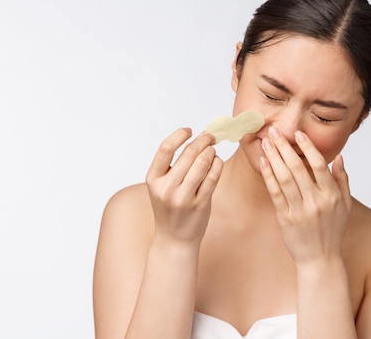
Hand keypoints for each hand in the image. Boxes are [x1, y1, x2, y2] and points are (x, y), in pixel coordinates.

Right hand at [145, 128, 222, 245]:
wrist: (174, 239)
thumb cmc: (170, 208)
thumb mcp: (162, 186)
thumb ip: (173, 166)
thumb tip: (196, 139)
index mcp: (153, 179)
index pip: (165, 148)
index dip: (179, 135)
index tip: (189, 130)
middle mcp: (166, 188)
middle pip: (188, 154)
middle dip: (202, 140)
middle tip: (210, 136)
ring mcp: (183, 197)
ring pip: (202, 163)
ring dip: (211, 152)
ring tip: (212, 151)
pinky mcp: (200, 204)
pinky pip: (213, 177)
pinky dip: (217, 164)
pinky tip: (217, 162)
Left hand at [259, 127, 351, 265]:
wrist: (319, 259)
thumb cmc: (332, 231)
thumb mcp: (345, 205)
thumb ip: (342, 180)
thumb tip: (340, 157)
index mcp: (331, 196)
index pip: (319, 165)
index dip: (308, 148)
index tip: (298, 134)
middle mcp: (316, 201)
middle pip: (298, 168)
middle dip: (284, 147)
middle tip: (274, 131)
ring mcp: (299, 210)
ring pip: (284, 178)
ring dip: (274, 158)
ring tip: (266, 142)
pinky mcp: (285, 218)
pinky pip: (275, 193)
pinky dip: (269, 176)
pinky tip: (263, 163)